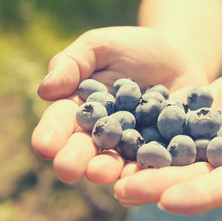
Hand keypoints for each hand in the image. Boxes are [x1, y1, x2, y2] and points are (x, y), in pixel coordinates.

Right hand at [31, 26, 206, 183]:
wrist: (177, 60)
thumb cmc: (134, 49)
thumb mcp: (102, 46)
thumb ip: (73, 63)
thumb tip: (45, 90)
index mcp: (83, 107)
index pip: (63, 122)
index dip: (53, 133)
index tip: (44, 146)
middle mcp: (105, 131)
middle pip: (88, 146)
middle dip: (77, 158)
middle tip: (67, 170)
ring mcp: (133, 143)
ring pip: (118, 159)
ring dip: (108, 168)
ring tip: (100, 174)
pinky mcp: (161, 148)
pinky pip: (154, 160)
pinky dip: (148, 168)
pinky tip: (142, 174)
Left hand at [113, 66, 221, 214]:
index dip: (198, 196)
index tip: (170, 201)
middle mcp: (219, 170)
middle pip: (187, 181)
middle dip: (156, 186)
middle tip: (123, 189)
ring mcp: (198, 154)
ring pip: (167, 165)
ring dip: (138, 171)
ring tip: (107, 173)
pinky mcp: (181, 135)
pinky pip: (158, 141)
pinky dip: (136, 144)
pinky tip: (112, 144)